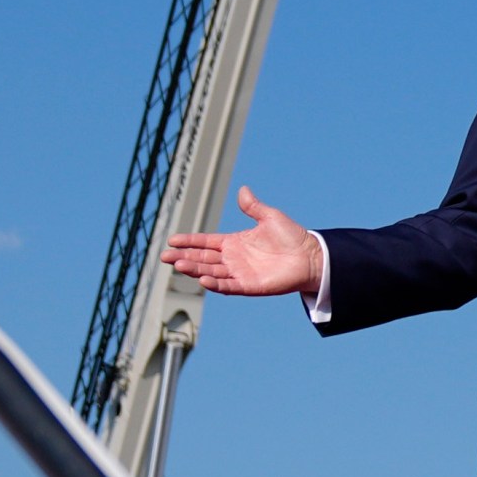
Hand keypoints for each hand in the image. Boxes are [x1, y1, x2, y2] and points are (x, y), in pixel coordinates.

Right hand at [160, 186, 324, 294]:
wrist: (311, 256)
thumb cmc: (293, 237)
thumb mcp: (269, 217)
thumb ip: (253, 206)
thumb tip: (243, 190)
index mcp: (234, 242)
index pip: (205, 242)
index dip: (189, 241)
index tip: (172, 240)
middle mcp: (234, 259)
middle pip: (203, 259)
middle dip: (184, 258)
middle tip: (165, 256)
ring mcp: (241, 273)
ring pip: (211, 272)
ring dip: (195, 270)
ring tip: (178, 265)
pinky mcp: (250, 286)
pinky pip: (229, 286)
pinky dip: (216, 284)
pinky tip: (202, 280)